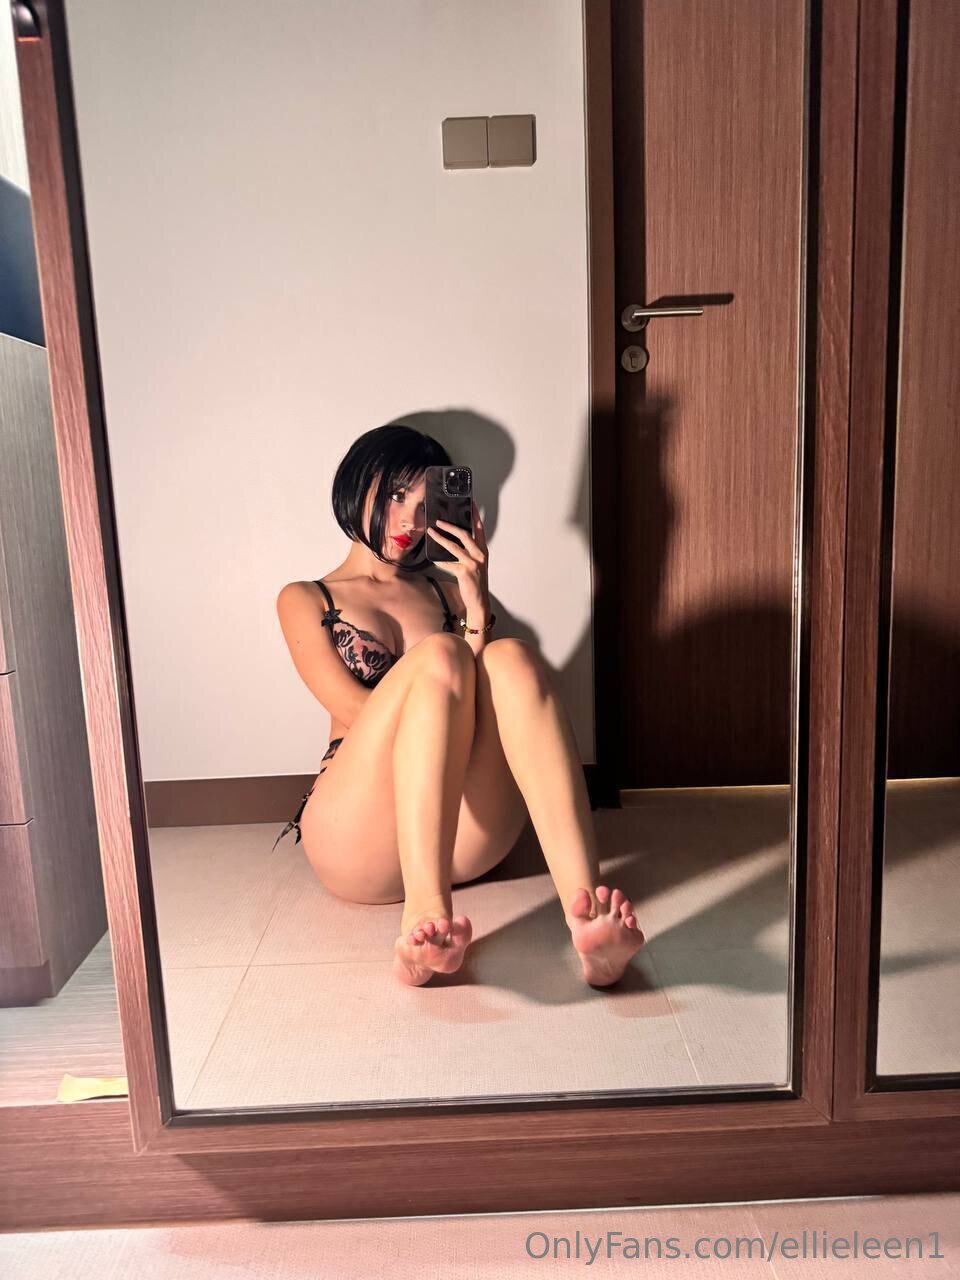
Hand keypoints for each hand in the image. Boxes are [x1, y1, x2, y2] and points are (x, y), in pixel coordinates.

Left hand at [427, 497, 488, 612]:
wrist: (479, 602)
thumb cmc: (475, 582)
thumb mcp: (476, 564)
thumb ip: (469, 552)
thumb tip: (453, 540)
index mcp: (483, 551)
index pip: (479, 528)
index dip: (475, 515)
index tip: (470, 503)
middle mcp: (480, 555)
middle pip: (465, 534)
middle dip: (451, 526)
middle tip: (439, 521)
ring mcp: (473, 563)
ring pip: (454, 546)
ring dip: (441, 538)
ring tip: (431, 531)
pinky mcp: (464, 572)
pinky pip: (448, 563)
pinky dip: (439, 560)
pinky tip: (432, 558)